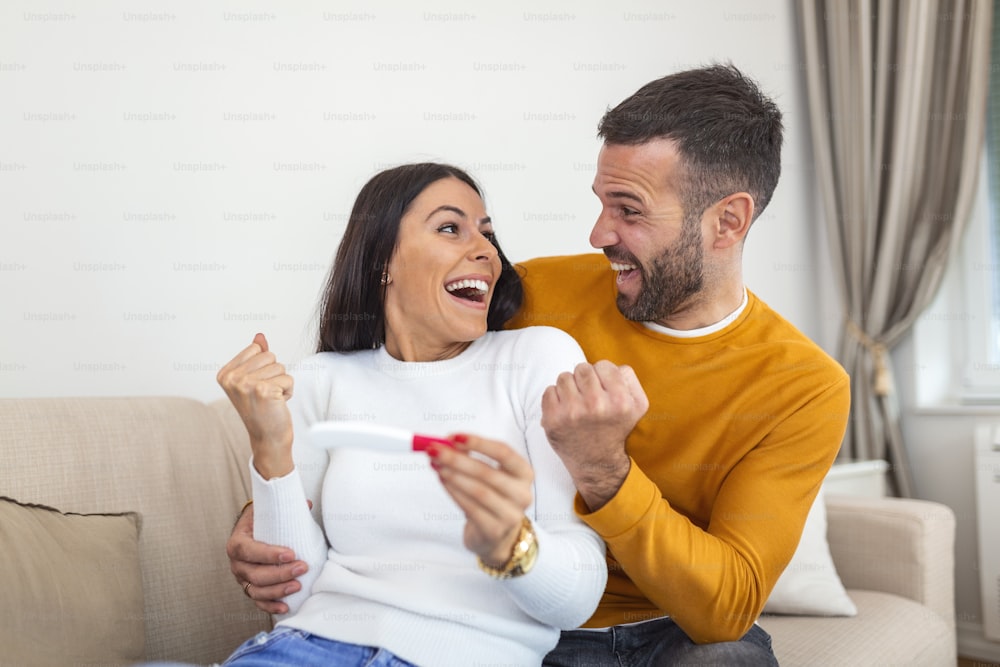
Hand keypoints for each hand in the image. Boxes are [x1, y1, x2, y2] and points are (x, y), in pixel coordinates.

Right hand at [217, 333, 294, 477]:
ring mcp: (246, 384)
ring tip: (271, 399)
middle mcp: (232, 378)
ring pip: (280, 367)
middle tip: (265, 394)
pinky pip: (288, 379)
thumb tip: (259, 335)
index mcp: (225, 373)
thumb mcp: (254, 379)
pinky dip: (288, 391)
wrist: (268, 437)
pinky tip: (277, 404)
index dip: (263, 366)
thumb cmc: (262, 408)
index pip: (256, 348)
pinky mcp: (264, 391)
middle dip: (274, 374)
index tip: (256, 385)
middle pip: (269, 356)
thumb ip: (256, 356)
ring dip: (281, 383)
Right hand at [228, 502, 308, 614]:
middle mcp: (237, 563)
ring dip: (278, 591)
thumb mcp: (268, 510)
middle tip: (302, 567)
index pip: (248, 550)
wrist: (252, 530)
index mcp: (237, 542)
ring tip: (298, 586)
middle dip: (280, 574)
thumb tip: (306, 504)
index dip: (268, 554)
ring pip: (256, 590)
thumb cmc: (261, 521)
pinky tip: (285, 606)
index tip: (291, 554)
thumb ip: (283, 506)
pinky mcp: (250, 588)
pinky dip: (271, 606)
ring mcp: (242, 578)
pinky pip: (258, 601)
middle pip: (255, 574)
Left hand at [429, 434, 532, 566]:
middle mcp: (522, 494)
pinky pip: (470, 508)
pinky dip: (453, 492)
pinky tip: (443, 481)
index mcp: (524, 473)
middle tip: (435, 450)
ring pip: (478, 491)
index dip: (478, 443)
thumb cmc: (492, 497)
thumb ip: (470, 456)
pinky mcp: (494, 530)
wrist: (497, 536)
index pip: (503, 452)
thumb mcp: (488, 474)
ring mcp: (510, 515)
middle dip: (457, 459)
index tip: (454, 437)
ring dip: (453, 475)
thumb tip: (446, 442)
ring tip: (436, 465)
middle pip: (487, 472)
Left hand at [541, 360, 648, 510]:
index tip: (603, 390)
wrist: (596, 462)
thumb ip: (629, 378)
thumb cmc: (615, 428)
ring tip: (577, 404)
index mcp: (620, 401)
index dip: (602, 375)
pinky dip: (555, 398)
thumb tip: (609, 366)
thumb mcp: (637, 406)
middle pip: (582, 368)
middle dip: (585, 380)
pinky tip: (565, 411)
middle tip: (588, 396)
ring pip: (564, 377)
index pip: (603, 365)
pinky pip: (549, 390)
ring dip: (569, 388)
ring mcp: (572, 413)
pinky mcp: (552, 420)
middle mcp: (596, 406)